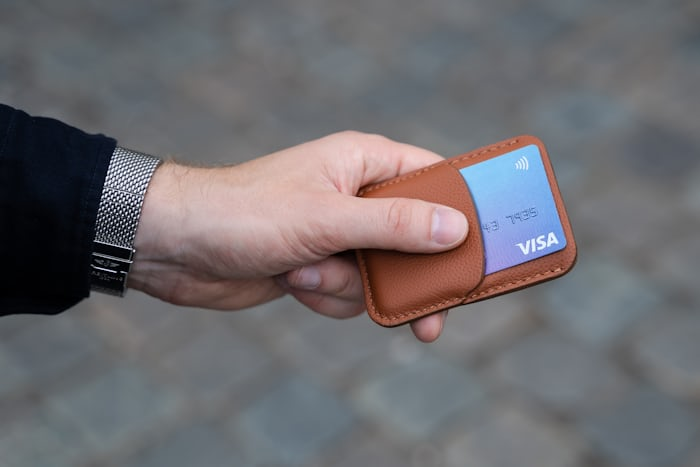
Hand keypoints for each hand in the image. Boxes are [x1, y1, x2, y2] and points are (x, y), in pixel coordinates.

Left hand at [129, 131, 467, 341]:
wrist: (178, 247)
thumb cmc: (246, 214)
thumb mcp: (326, 219)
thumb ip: (393, 225)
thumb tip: (456, 230)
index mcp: (365, 163)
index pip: (434, 180)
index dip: (462, 213)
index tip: (485, 251)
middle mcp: (358, 195)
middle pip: (417, 237)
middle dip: (408, 277)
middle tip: (431, 318)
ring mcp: (340, 232)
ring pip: (383, 273)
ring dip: (348, 286)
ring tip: (305, 272)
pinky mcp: (322, 263)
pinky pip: (352, 291)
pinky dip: (327, 294)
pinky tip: (294, 281)